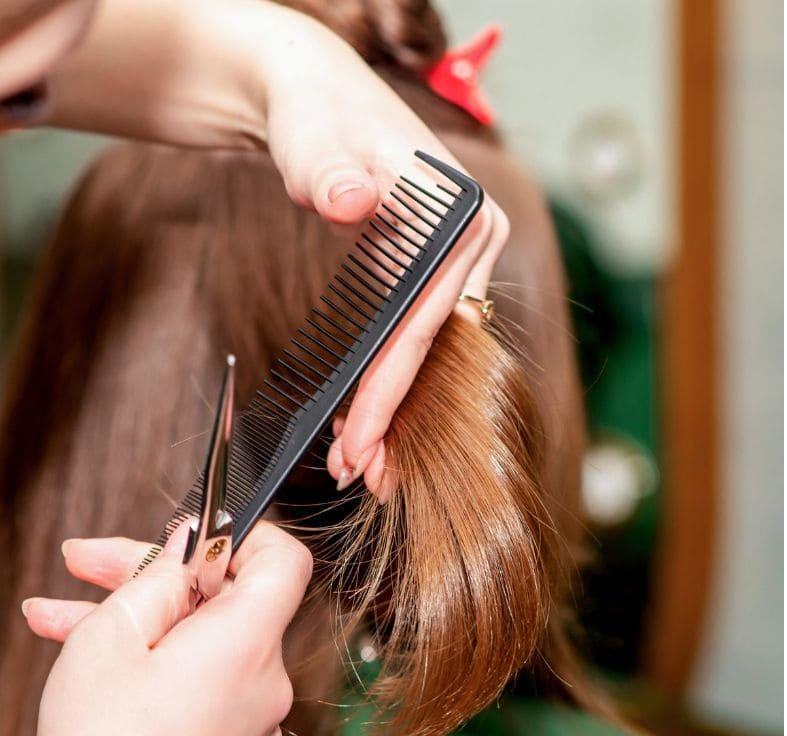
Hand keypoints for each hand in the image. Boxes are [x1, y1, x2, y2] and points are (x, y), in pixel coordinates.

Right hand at [25, 521, 311, 735]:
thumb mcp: (111, 639)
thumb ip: (157, 576)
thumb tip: (188, 541)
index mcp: (246, 642)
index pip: (284, 561)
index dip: (243, 534)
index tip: (195, 530)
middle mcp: (259, 674)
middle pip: (223, 593)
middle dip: (155, 571)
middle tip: (94, 558)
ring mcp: (242, 704)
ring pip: (196, 631)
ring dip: (136, 611)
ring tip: (66, 604)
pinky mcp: (221, 723)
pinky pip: (193, 668)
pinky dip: (149, 652)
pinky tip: (84, 638)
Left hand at [254, 5, 509, 498]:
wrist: (311, 97)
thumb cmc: (315, 115)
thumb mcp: (316, 138)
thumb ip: (331, 171)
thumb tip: (351, 202)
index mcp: (464, 215)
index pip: (427, 322)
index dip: (391, 389)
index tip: (357, 442)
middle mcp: (472, 242)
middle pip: (434, 347)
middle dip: (392, 414)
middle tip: (356, 472)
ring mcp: (453, 258)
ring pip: (427, 351)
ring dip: (392, 407)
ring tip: (358, 461)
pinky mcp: (427, 269)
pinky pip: (414, 336)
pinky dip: (388, 379)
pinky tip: (364, 415)